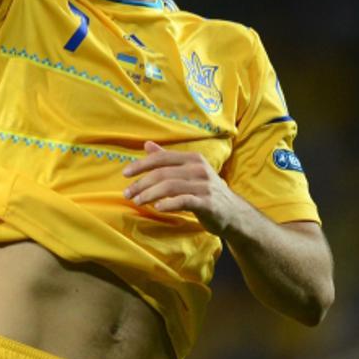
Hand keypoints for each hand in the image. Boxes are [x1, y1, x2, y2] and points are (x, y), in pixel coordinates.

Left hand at [122, 141, 243, 234]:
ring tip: (137, 201)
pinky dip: (169, 204)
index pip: (161, 158)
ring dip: (150, 194)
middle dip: (141, 183)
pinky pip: (184, 201)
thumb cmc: (206, 191)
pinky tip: (157, 208)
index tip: (125, 174)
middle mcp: (199, 169)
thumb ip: (168, 159)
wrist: (233, 213)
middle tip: (127, 194)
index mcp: (192, 158)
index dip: (141, 164)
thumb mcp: (189, 171)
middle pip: (163, 173)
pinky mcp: (208, 203)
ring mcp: (204, 186)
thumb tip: (146, 145)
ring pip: (170, 186)